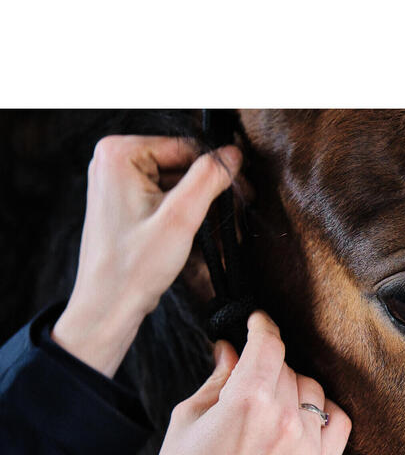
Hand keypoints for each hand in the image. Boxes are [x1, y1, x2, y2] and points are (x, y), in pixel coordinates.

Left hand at [52, 134, 241, 376]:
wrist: (107, 306)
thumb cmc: (134, 267)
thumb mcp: (180, 219)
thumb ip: (208, 179)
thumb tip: (233, 153)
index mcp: (119, 153)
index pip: (185, 147)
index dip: (218, 171)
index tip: (245, 193)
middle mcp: (112, 162)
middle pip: (180, 165)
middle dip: (210, 192)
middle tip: (239, 216)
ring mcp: (117, 184)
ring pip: (175, 185)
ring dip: (201, 207)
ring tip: (225, 234)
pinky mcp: (124, 205)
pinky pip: (164, 200)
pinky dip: (185, 216)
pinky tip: (202, 237)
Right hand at [131, 311, 351, 454]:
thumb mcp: (188, 417)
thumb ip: (219, 376)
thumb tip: (231, 348)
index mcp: (247, 401)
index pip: (269, 345)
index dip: (262, 326)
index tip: (258, 322)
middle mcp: (284, 421)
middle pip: (289, 368)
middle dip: (268, 365)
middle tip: (250, 377)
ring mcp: (306, 448)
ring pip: (314, 392)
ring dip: (294, 389)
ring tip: (271, 403)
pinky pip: (339, 424)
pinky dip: (325, 413)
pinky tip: (304, 417)